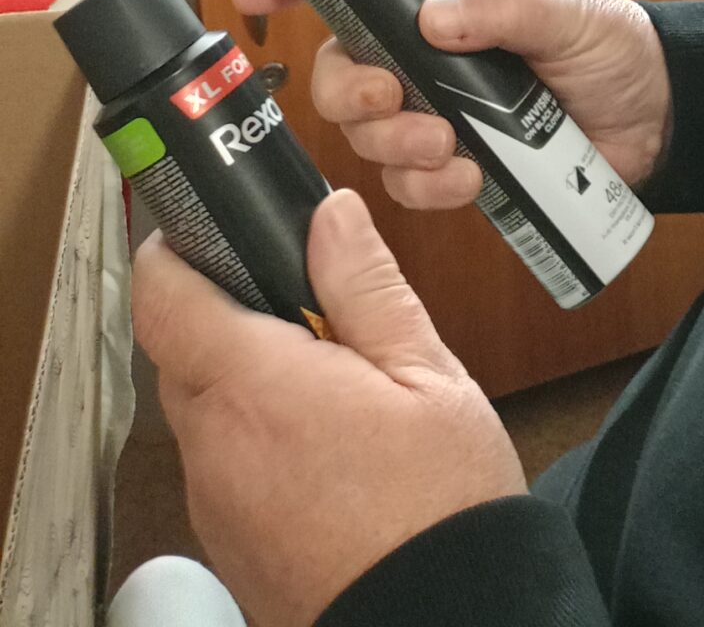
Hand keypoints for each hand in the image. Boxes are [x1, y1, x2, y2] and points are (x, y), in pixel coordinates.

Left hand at [134, 188, 522, 626]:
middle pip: (185, 353)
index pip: (164, 298)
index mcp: (257, 387)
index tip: (204, 228)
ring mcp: (216, 502)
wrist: (439, 617)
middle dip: (233, 317)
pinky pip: (224, 463)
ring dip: (250, 382)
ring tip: (337, 385)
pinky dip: (259, 437)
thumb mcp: (426, 371)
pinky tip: (329, 445)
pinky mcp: (229, 542)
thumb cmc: (438, 507)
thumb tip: (331, 216)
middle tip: (313, 307)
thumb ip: (367, 286)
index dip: (172, 252)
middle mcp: (216, 446)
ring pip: (207, 410)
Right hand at [233, 0, 673, 202]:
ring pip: (368, 136)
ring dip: (395, 145)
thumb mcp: (566, 9)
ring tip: (448, 146)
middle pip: (342, 73)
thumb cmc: (614, 44)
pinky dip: (430, 187)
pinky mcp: (460, 165)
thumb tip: (432, 14)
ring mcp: (440, 112)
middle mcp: (428, 55)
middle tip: (388, 104)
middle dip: (347, 94)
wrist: (659, 120)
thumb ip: (501, 8)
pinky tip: (469, 176)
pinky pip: (412, 185)